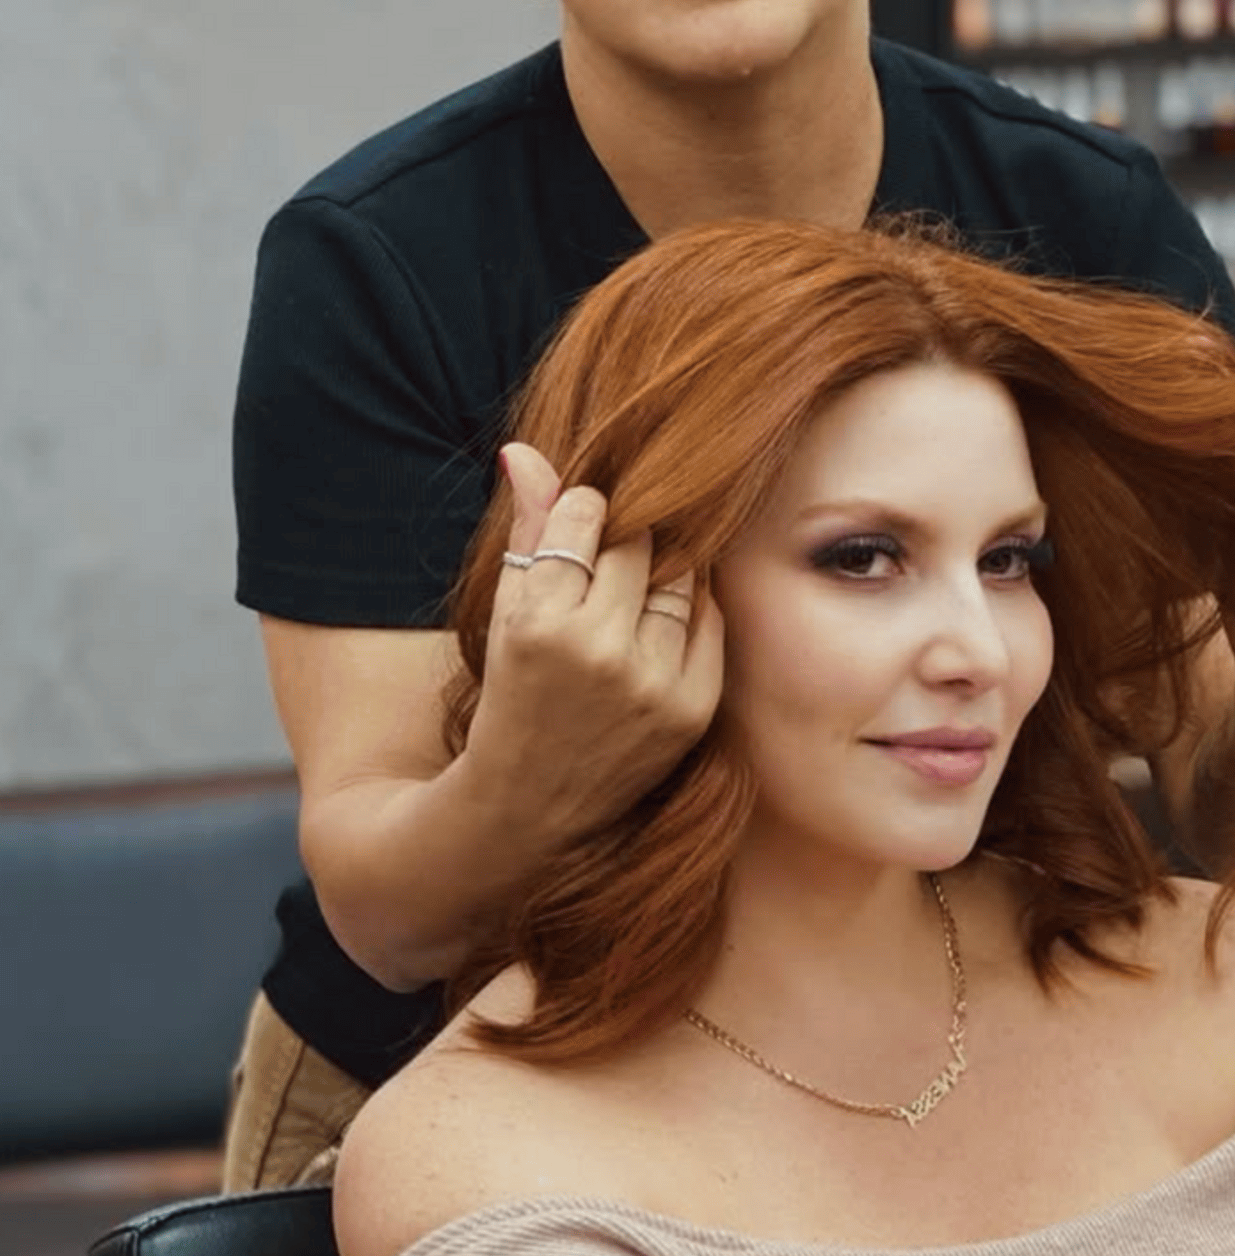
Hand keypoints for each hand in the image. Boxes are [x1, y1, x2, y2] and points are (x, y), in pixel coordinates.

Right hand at [464, 443, 723, 842]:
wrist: (528, 806)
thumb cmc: (512, 694)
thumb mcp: (504, 612)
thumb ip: (525, 529)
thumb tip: (523, 450)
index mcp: (540, 622)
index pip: (586, 514)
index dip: (585, 509)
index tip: (579, 525)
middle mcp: (600, 652)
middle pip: (641, 541)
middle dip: (628, 536)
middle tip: (615, 554)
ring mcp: (653, 683)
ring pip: (682, 576)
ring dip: (663, 570)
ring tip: (634, 594)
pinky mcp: (692, 708)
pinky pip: (709, 621)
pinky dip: (690, 611)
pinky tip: (659, 625)